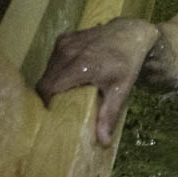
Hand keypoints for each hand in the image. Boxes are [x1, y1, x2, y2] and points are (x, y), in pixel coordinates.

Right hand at [36, 17, 160, 145]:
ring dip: (53, 82)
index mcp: (78, 66)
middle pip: (46, 81)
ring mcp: (64, 43)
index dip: (47, 104)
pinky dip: (57, 70)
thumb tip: (102, 142)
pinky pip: (54, 59)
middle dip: (49, 96)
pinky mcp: (64, 38)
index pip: (49, 89)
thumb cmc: (127, 64)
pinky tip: (68, 78)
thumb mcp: (121, 90)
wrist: (131, 34)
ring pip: (48, 70)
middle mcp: (67, 52)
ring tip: (63, 95)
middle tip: (59, 109)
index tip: (52, 116)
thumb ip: (109, 114)